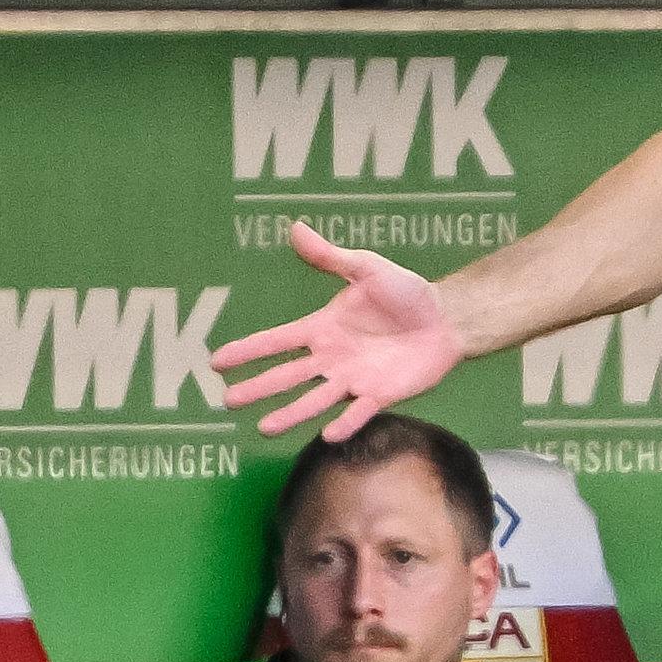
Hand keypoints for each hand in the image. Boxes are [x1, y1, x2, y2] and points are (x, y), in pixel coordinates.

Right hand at [211, 223, 467, 440]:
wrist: (445, 319)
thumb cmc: (406, 294)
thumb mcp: (367, 268)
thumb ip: (331, 256)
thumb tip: (296, 227)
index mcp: (323, 328)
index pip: (277, 341)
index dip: (247, 350)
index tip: (216, 362)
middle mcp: (331, 358)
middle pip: (286, 376)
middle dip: (258, 388)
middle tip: (228, 401)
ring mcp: (353, 379)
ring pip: (315, 400)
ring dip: (291, 413)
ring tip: (264, 428)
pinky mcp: (380, 394)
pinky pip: (359, 412)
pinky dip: (345, 423)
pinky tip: (328, 434)